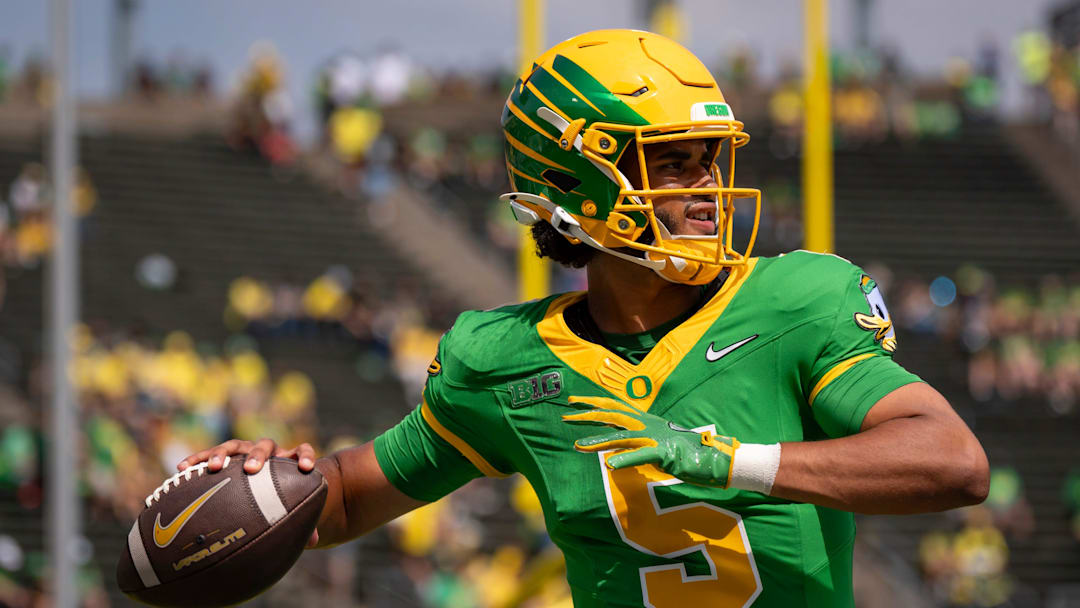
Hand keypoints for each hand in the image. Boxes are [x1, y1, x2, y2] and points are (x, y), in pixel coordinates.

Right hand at [176, 438, 319, 547]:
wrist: (268, 484)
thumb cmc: (283, 499)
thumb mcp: (293, 508)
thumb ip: (304, 521)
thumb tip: (313, 541)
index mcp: (288, 460)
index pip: (301, 450)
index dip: (305, 456)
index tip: (306, 468)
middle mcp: (267, 452)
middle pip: (264, 445)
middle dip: (257, 456)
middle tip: (251, 469)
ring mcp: (245, 451)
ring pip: (235, 445)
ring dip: (222, 454)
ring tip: (213, 467)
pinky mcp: (225, 456)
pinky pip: (208, 455)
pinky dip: (196, 459)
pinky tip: (181, 469)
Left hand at [561, 396, 739, 487]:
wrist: (715, 456)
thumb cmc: (686, 451)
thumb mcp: (657, 441)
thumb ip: (637, 440)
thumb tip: (616, 444)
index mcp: (646, 420)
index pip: (615, 406)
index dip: (593, 402)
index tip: (573, 402)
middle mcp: (648, 425)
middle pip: (613, 415)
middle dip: (588, 414)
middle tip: (565, 414)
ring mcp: (656, 438)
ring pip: (621, 437)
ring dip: (598, 442)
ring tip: (577, 446)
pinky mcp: (665, 453)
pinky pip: (641, 455)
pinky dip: (624, 460)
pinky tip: (609, 466)